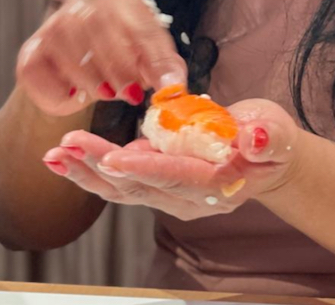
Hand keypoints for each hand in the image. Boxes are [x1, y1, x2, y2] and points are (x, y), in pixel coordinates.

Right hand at [17, 0, 186, 115]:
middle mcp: (83, 2)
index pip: (138, 23)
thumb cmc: (122, 56)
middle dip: (119, 69)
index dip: (149, 57)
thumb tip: (174, 87)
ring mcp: (53, 23)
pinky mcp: (31, 51)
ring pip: (70, 52)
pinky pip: (41, 74)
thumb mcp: (149, 58)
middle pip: (100, 29)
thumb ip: (165, 68)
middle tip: (131, 95)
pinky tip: (75, 95)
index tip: (155, 85)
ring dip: (92, 81)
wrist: (80, 66)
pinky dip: (60, 93)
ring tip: (107, 93)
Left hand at [41, 99, 301, 218]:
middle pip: (140, 186)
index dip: (146, 167)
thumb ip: (269, 137)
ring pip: (122, 190)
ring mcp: (171, 197)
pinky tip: (65, 158)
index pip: (177, 177)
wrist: (265, 158)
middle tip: (70, 145)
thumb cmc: (271, 142)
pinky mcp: (157, 187)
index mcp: (218, 185)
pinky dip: (90, 171)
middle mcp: (189, 199)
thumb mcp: (278, 134)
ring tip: (56, 153)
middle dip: (102, 165)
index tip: (116, 156)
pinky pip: (120, 185)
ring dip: (87, 171)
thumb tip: (254, 136)